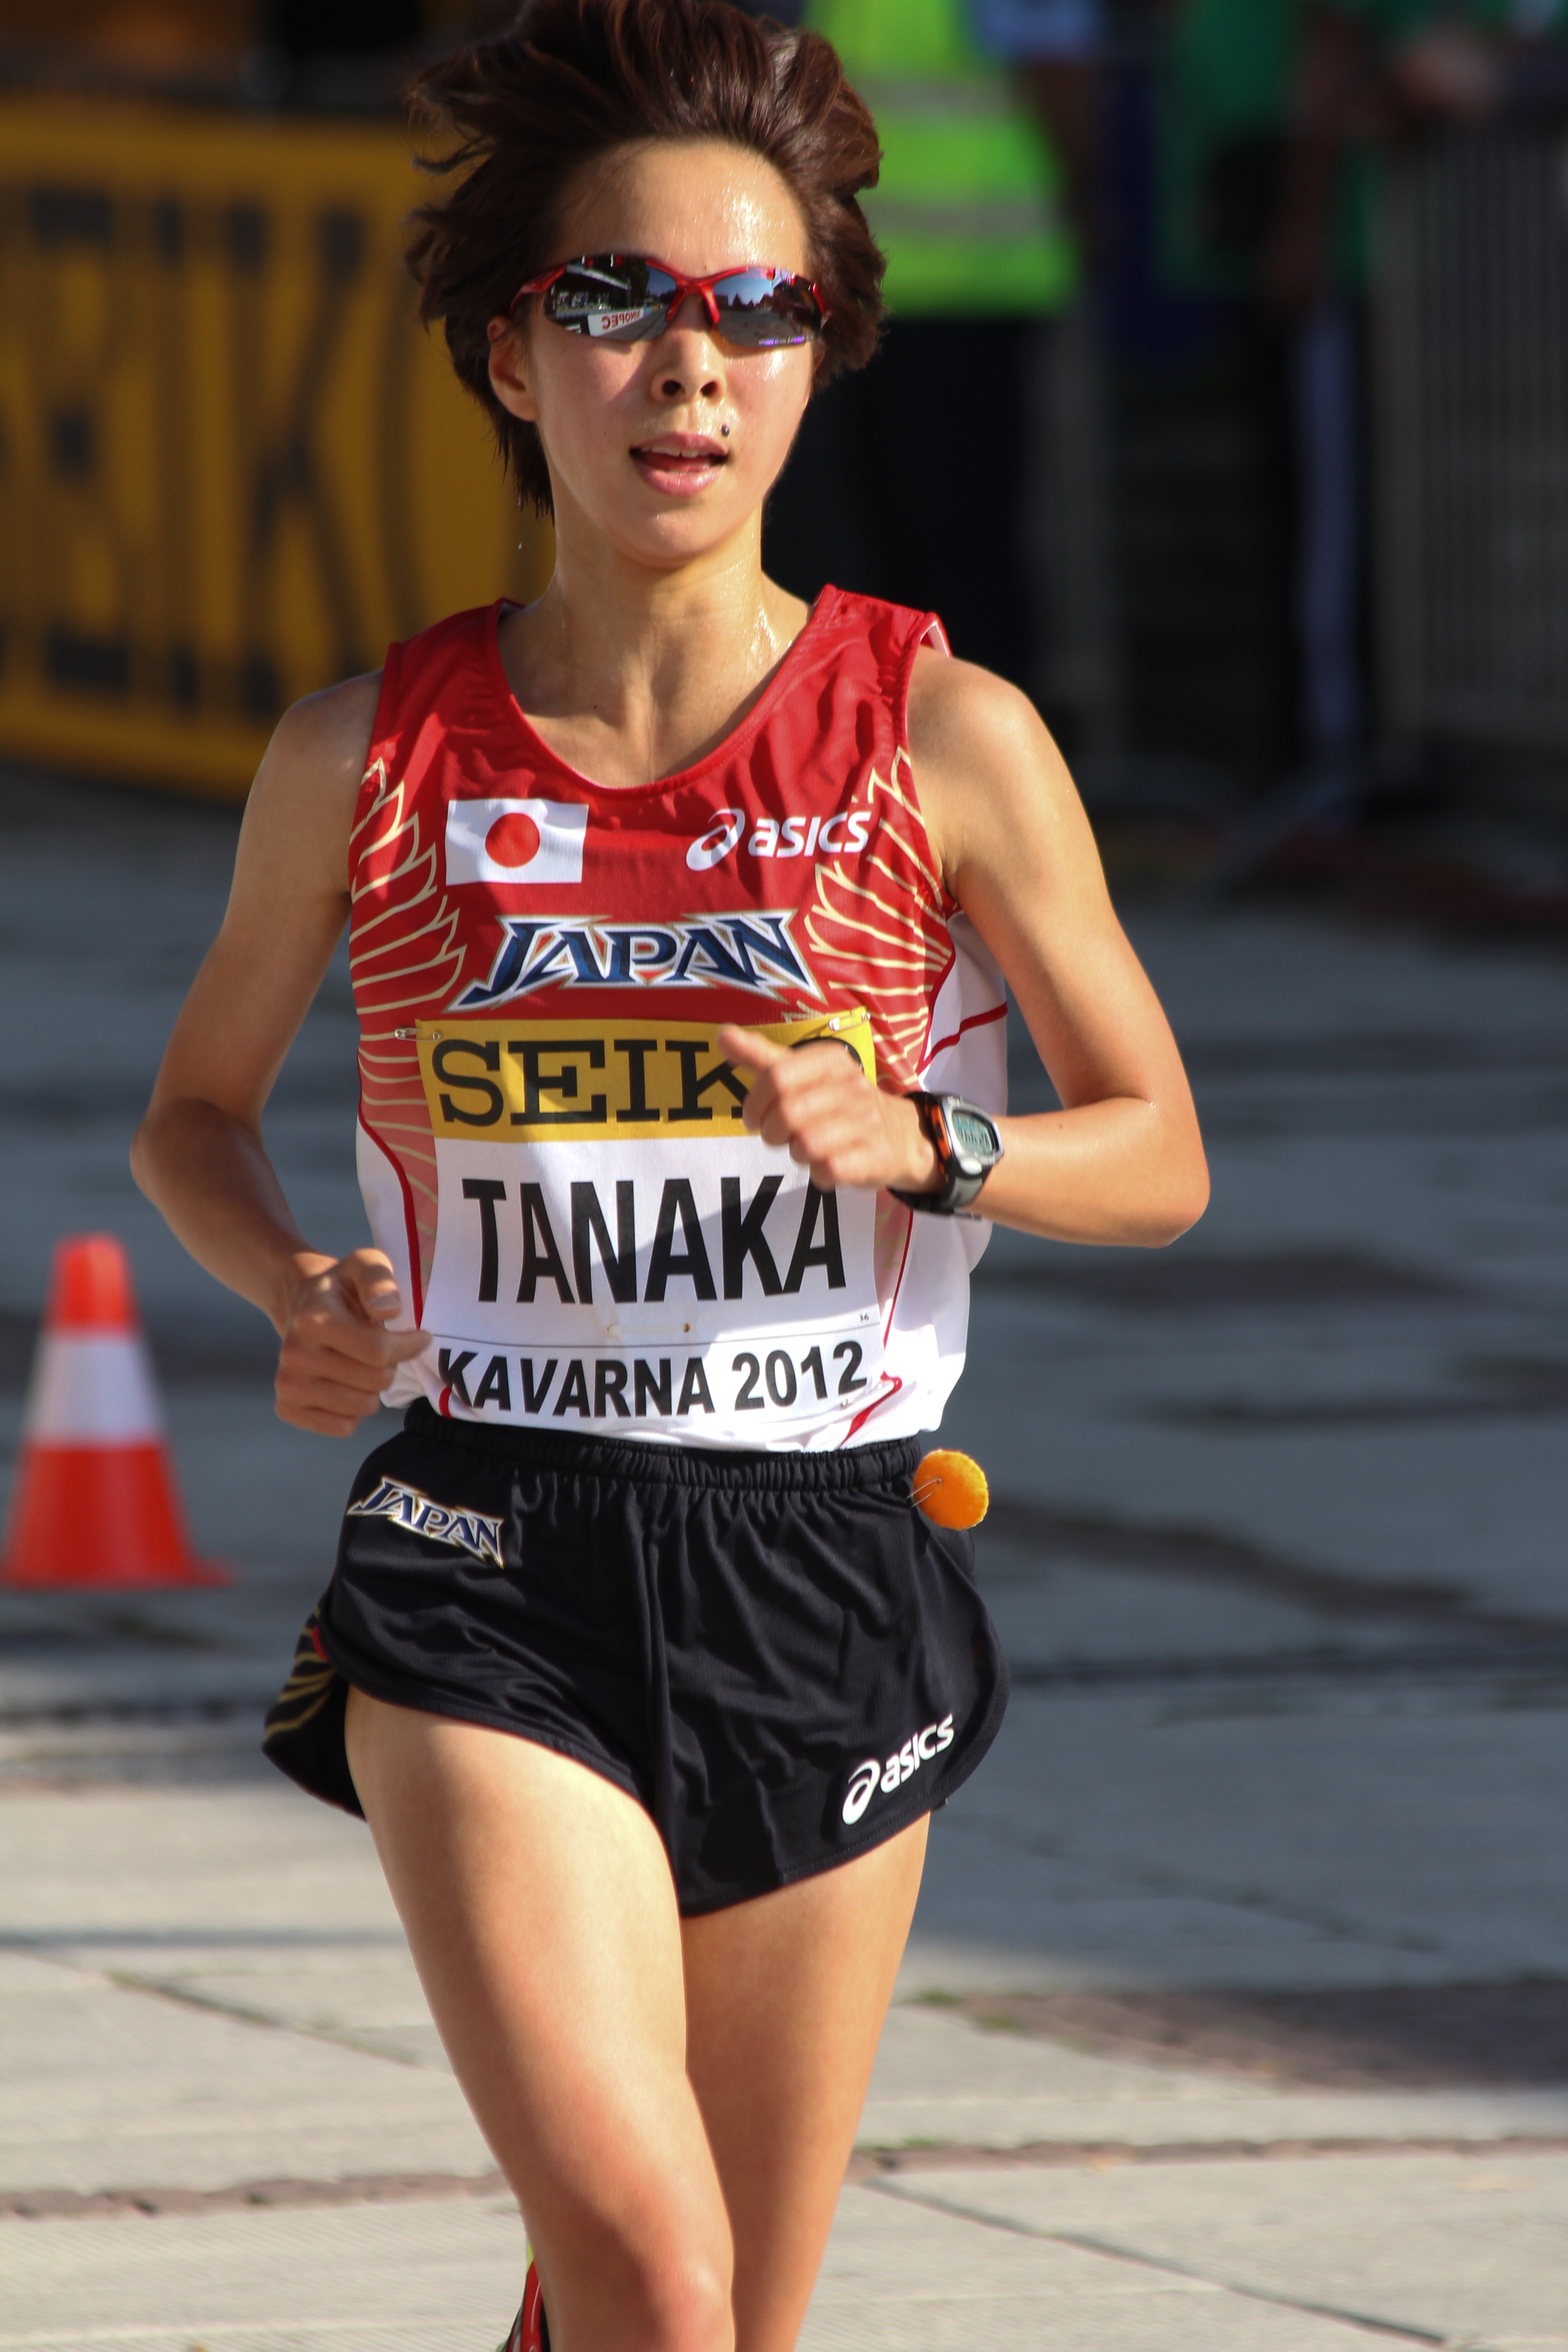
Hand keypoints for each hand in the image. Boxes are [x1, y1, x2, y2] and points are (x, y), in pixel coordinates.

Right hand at [274, 1248, 426, 1436]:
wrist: (304, 1305)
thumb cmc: (345, 1287)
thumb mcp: (366, 1263)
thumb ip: (379, 1278)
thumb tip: (389, 1310)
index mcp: (313, 1319)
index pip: (379, 1351)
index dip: (408, 1346)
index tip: (418, 1336)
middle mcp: (294, 1353)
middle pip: (375, 1381)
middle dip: (389, 1365)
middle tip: (379, 1348)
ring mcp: (287, 1384)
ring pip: (362, 1407)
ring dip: (373, 1388)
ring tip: (361, 1363)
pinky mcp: (287, 1407)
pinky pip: (343, 1426)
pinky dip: (355, 1410)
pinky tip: (347, 1383)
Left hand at [716, 1025, 939, 1195]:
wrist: (897, 1134)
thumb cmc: (836, 1102)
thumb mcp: (803, 1073)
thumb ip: (761, 1056)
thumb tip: (722, 1035)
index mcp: (831, 1060)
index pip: (776, 1077)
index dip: (754, 1103)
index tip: (754, 1116)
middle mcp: (852, 1086)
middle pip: (787, 1114)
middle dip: (771, 1133)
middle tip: (778, 1136)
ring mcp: (867, 1122)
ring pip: (806, 1144)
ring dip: (796, 1153)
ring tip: (805, 1148)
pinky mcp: (874, 1156)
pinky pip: (829, 1169)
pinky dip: (819, 1173)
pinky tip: (826, 1164)